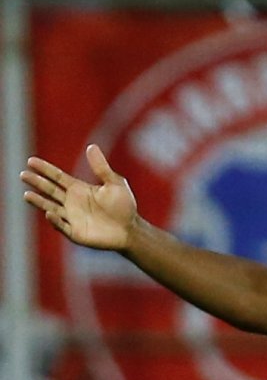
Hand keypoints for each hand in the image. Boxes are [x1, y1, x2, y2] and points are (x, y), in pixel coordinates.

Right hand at [22, 145, 136, 250]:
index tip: (31, 161)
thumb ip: (101, 167)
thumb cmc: (124, 206)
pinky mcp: (76, 232)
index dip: (45, 169)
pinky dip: (55, 220)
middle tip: (23, 174)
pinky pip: (62, 226)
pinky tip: (49, 212)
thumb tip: (91, 147)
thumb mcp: (115, 183)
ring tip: (27, 194)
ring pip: (50, 207)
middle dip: (37, 182)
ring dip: (39, 201)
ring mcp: (72, 217)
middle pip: (50, 190)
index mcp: (79, 189)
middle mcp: (72, 202)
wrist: (130, 230)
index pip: (57, 177)